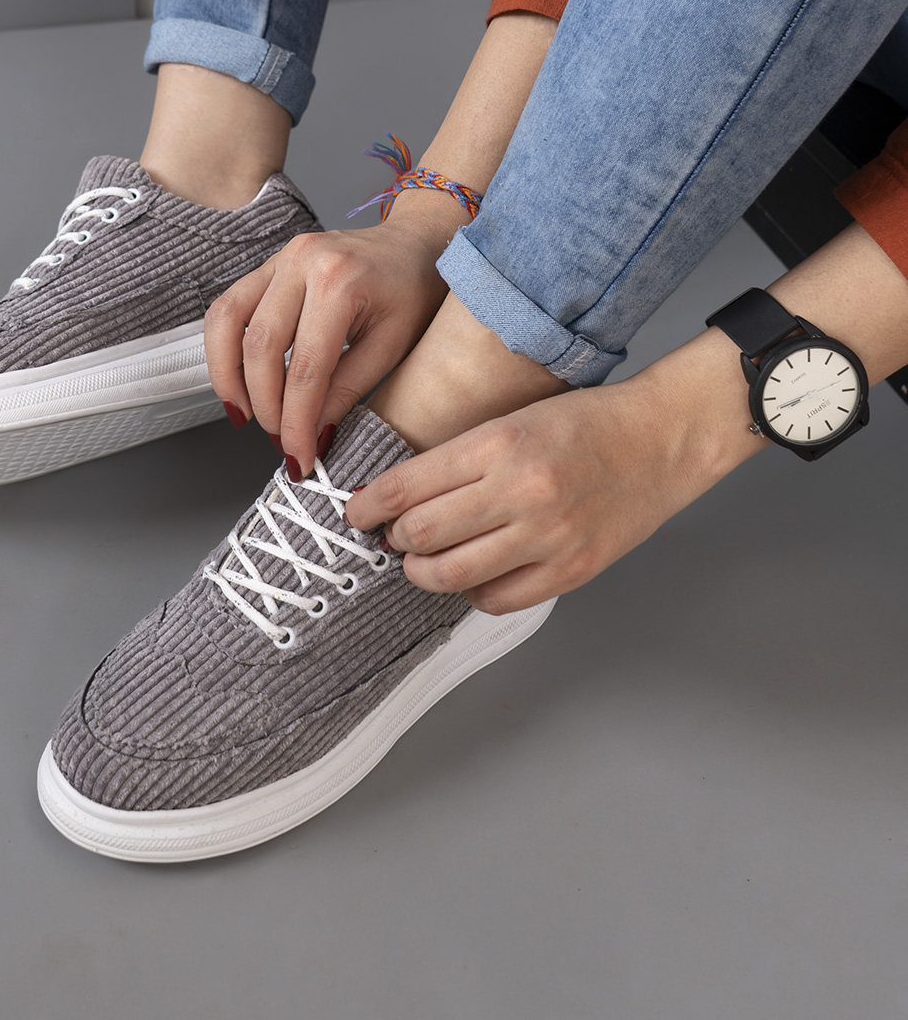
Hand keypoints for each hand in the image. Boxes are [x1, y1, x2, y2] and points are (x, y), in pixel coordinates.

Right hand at [204, 195, 465, 479]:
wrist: (414, 243)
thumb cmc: (413, 290)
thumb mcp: (392, 346)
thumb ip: (348, 390)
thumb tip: (312, 432)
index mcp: (341, 281)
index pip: (306, 369)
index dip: (296, 421)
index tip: (299, 455)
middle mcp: (302, 262)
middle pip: (261, 348)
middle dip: (266, 405)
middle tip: (280, 440)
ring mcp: (280, 258)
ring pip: (228, 322)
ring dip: (228, 377)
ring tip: (244, 415)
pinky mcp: (267, 265)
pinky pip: (228, 308)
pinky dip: (224, 349)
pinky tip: (237, 381)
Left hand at [345, 377, 735, 612]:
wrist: (663, 437)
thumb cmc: (586, 423)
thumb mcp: (513, 419)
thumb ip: (458, 460)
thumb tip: (401, 501)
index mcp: (499, 442)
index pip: (407, 486)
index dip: (368, 505)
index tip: (356, 511)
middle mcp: (521, 491)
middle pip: (421, 535)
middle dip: (394, 539)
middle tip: (393, 535)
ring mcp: (548, 536)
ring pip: (450, 575)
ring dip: (422, 571)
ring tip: (422, 560)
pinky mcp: (571, 570)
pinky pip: (495, 599)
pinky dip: (471, 592)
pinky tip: (472, 574)